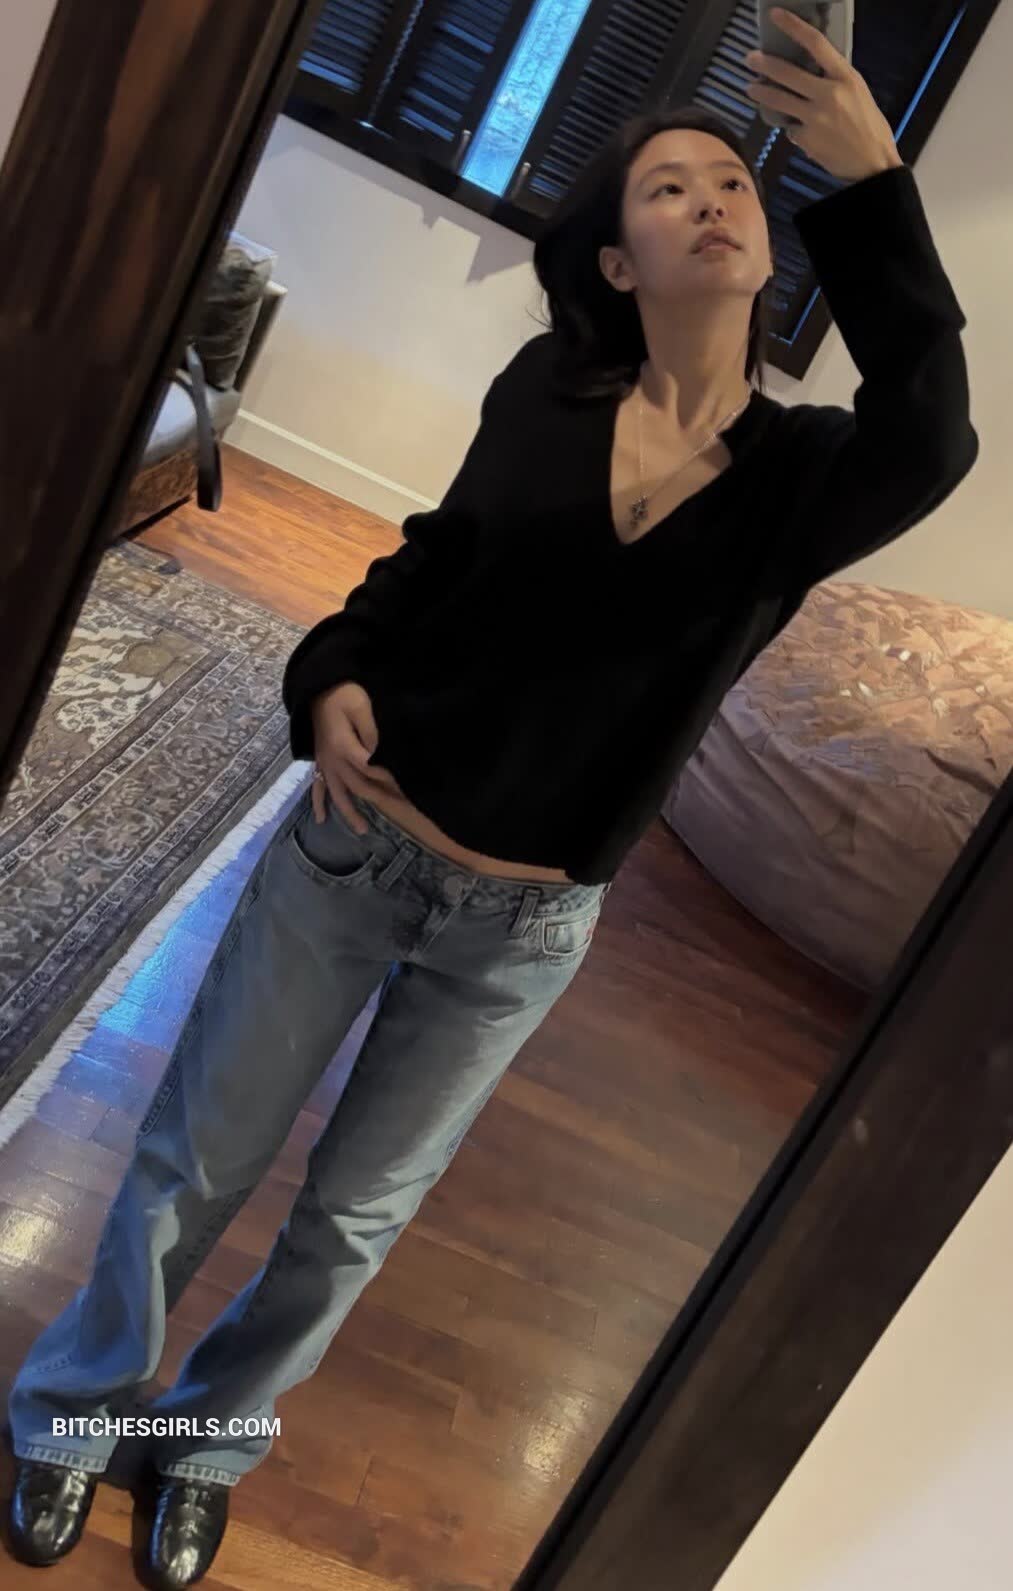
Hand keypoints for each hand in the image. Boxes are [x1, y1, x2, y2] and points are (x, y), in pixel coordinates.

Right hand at [310, 681, 403, 830]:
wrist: (318, 689)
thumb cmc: (343, 695)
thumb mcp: (362, 706)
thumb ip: (372, 731)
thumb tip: (382, 754)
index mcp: (343, 746)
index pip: (370, 769)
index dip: (389, 778)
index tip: (408, 785)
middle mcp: (332, 760)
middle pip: (358, 785)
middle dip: (382, 798)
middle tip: (405, 810)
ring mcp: (325, 763)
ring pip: (338, 793)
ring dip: (350, 812)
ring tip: (363, 830)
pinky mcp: (320, 762)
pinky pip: (317, 786)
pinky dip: (318, 802)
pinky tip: (321, 819)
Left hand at [745, 7, 902, 182]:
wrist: (872, 164)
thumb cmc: (869, 127)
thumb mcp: (858, 93)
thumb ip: (835, 80)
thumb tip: (812, 71)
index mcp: (845, 77)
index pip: (816, 43)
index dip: (793, 27)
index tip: (776, 16)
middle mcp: (829, 94)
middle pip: (788, 73)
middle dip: (765, 64)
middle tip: (751, 58)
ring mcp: (815, 118)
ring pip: (780, 101)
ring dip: (762, 93)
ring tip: (751, 88)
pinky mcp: (806, 139)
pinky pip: (791, 129)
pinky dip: (792, 128)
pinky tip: (800, 132)